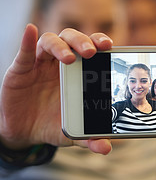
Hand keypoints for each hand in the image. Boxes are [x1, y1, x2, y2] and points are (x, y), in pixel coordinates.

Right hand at [0, 24, 112, 154]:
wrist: (25, 132)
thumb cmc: (54, 124)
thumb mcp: (72, 132)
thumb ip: (89, 138)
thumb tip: (106, 148)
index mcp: (79, 73)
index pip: (92, 49)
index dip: (99, 43)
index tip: (110, 46)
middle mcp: (62, 63)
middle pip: (73, 40)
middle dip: (83, 42)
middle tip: (92, 52)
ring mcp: (41, 64)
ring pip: (51, 41)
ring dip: (61, 45)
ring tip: (69, 58)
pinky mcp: (21, 68)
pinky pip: (24, 51)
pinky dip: (27, 40)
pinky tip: (30, 31)